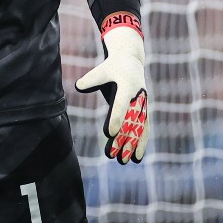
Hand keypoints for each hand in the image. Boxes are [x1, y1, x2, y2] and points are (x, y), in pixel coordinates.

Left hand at [75, 13, 148, 163]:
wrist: (131, 61)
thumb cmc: (113, 67)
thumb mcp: (102, 69)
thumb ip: (91, 79)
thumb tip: (78, 86)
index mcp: (127, 85)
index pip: (121, 105)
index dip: (116, 119)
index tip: (110, 133)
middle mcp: (137, 97)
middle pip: (130, 121)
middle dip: (122, 139)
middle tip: (112, 155)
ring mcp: (142, 105)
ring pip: (139, 128)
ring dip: (133, 145)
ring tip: (124, 161)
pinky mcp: (144, 111)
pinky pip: (144, 128)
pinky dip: (142, 142)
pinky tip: (136, 157)